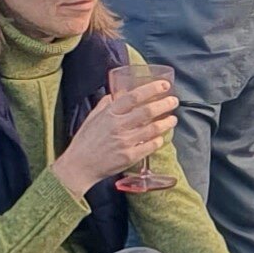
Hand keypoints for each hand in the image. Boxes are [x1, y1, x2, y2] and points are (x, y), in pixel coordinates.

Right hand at [53, 72, 178, 195]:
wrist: (79, 166)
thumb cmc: (84, 141)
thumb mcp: (92, 118)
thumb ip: (105, 105)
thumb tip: (117, 94)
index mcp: (109, 114)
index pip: (134, 97)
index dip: (151, 89)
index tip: (164, 86)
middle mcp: (118, 126)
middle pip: (147, 112)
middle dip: (165, 104)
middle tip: (174, 101)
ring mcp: (125, 142)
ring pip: (152, 129)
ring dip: (166, 123)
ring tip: (173, 119)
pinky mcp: (129, 157)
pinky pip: (150, 146)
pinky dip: (158, 140)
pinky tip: (162, 137)